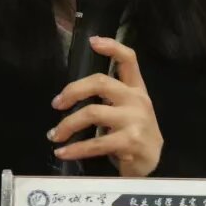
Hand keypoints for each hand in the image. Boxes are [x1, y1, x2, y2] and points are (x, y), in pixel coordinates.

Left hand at [47, 36, 162, 176]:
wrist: (151, 164)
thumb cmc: (134, 135)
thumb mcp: (128, 110)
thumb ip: (110, 98)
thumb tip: (72, 94)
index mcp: (136, 89)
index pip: (129, 60)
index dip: (111, 47)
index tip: (92, 41)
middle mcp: (137, 100)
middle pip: (100, 82)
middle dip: (73, 91)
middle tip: (57, 104)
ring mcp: (136, 121)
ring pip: (92, 113)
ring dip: (67, 124)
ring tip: (55, 135)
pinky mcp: (130, 142)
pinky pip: (95, 143)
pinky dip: (75, 149)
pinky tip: (63, 152)